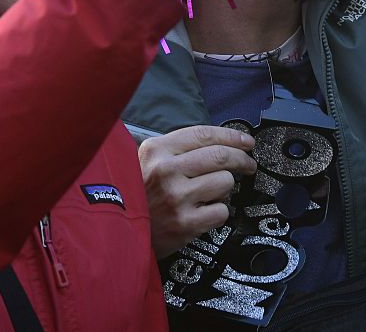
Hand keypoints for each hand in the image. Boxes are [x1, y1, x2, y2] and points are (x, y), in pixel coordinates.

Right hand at [140, 125, 256, 258]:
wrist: (116, 231)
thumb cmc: (137, 194)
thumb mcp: (147, 160)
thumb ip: (179, 150)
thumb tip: (222, 144)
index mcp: (157, 150)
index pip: (205, 135)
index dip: (233, 136)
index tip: (247, 142)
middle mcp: (166, 171)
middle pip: (221, 156)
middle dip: (242, 159)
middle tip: (248, 164)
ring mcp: (176, 198)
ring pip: (225, 182)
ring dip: (223, 188)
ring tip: (210, 193)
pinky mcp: (184, 224)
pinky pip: (221, 211)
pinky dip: (217, 212)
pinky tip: (204, 211)